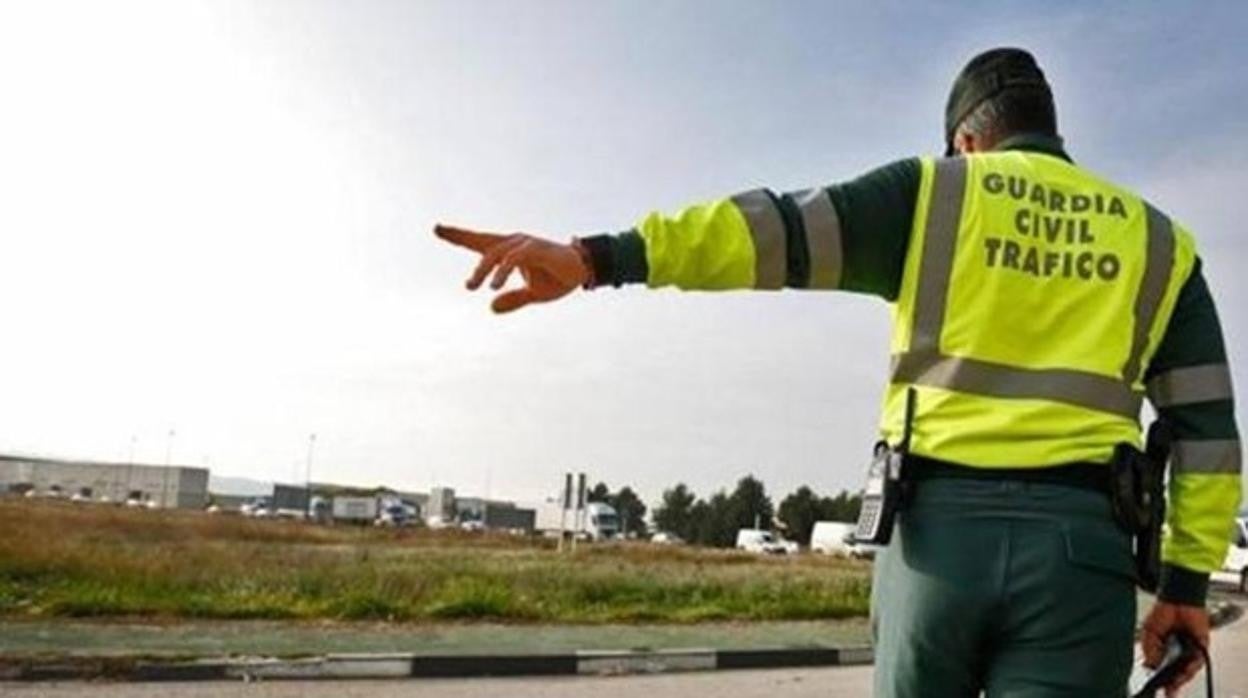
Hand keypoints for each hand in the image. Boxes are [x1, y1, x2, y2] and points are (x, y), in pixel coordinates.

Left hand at [434, 224, 589, 313]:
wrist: (583, 272)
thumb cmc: (557, 278)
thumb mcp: (533, 294)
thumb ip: (513, 299)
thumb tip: (491, 308)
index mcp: (510, 251)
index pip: (479, 241)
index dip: (458, 235)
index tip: (437, 228)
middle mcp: (514, 243)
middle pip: (482, 241)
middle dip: (460, 236)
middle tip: (442, 241)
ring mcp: (525, 244)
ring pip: (496, 253)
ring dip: (482, 270)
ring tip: (471, 286)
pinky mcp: (536, 249)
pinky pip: (514, 258)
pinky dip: (502, 271)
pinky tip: (494, 286)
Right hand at [1141, 601, 1210, 696]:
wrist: (1177, 599)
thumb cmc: (1163, 613)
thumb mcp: (1149, 633)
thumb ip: (1149, 649)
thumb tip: (1150, 665)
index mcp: (1165, 649)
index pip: (1163, 667)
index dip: (1160, 677)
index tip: (1157, 685)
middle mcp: (1179, 651)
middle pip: (1178, 671)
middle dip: (1173, 682)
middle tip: (1167, 689)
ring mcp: (1190, 649)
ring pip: (1188, 668)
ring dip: (1182, 677)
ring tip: (1174, 683)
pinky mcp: (1201, 645)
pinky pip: (1198, 659)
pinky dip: (1192, 666)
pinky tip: (1185, 670)